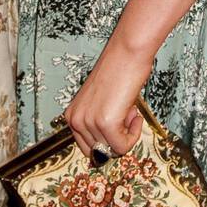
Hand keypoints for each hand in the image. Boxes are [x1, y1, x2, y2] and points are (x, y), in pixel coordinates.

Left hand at [63, 38, 153, 160]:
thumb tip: (105, 153)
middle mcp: (75, 120)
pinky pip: (123, 146)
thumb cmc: (118, 73)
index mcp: (72, 116)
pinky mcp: (105, 123)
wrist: (127, 53)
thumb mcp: (99, 104)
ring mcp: (89, 122)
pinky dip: (134, 134)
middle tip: (124, 115)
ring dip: (127, 132)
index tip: (118, 122)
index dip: (108, 139)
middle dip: (117, 138)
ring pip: (113, 150)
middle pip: (101, 152)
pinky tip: (134, 112)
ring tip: (128, 108)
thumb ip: (98, 124)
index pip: (88, 148)